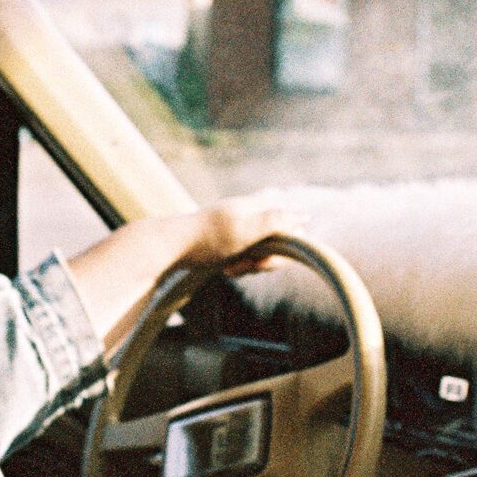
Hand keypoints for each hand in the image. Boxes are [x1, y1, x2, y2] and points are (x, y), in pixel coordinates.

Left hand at [177, 195, 305, 275]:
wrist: (171, 246)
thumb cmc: (210, 238)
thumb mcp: (247, 230)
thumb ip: (275, 222)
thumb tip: (304, 217)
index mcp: (257, 207)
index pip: (289, 225)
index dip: (286, 245)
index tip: (268, 257)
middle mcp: (250, 215)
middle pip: (277, 243)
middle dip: (266, 260)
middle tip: (250, 264)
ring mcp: (239, 230)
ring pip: (261, 253)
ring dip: (250, 266)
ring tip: (231, 268)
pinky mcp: (228, 244)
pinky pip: (245, 258)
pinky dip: (238, 267)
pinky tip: (225, 270)